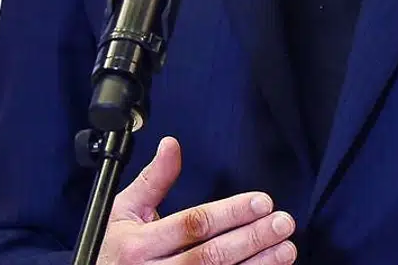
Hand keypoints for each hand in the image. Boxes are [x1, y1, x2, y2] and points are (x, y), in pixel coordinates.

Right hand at [96, 136, 296, 263]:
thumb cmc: (112, 251)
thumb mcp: (122, 212)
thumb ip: (152, 181)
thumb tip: (172, 144)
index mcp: (138, 244)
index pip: (193, 224)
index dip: (231, 212)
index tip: (263, 201)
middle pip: (210, 256)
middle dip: (251, 238)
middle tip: (283, 223)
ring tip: (286, 250)